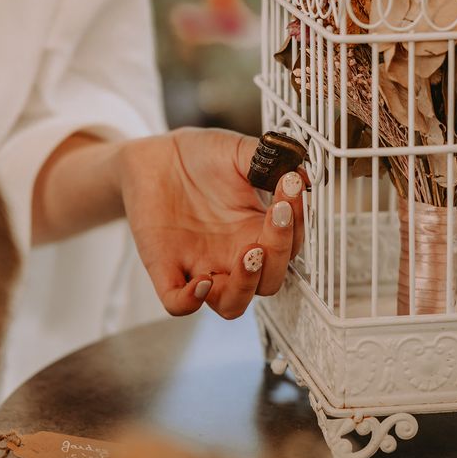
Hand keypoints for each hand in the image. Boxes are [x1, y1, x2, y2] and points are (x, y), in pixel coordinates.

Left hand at [120, 127, 308, 318]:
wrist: (155, 156)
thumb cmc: (198, 157)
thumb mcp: (238, 152)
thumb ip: (269, 161)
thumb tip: (301, 174)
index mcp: (255, 231)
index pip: (288, 246)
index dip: (295, 223)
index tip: (291, 187)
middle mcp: (233, 255)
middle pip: (268, 283)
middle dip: (277, 257)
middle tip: (275, 218)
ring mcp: (201, 265)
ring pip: (231, 305)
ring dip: (245, 286)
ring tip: (249, 254)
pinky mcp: (166, 269)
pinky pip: (178, 304)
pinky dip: (191, 301)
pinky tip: (201, 280)